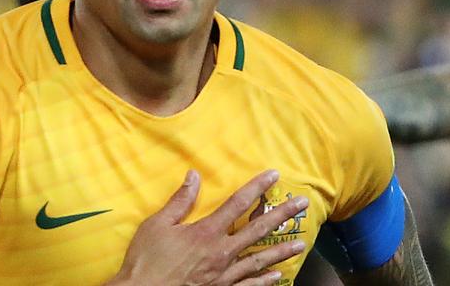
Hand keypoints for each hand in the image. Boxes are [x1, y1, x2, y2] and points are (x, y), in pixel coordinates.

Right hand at [107, 169, 306, 285]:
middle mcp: (221, 252)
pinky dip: (265, 281)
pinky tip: (278, 276)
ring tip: (301, 242)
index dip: (257, 188)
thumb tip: (194, 175)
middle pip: (258, 229)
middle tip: (302, 204)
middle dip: (282, 215)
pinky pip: (249, 285)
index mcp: (207, 232)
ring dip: (282, 250)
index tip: (274, 175)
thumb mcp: (157, 225)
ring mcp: (224, 275)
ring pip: (260, 259)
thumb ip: (180, 201)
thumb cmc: (147, 260)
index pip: (238, 204)